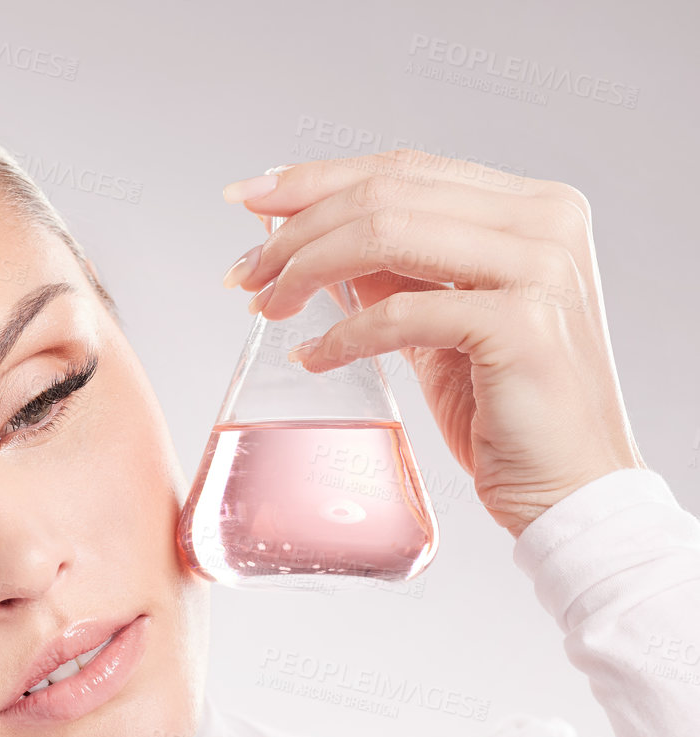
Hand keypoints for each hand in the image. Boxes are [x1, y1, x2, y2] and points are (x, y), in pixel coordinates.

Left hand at [221, 148, 646, 535]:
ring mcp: (538, 268)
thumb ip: (394, 277)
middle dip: (297, 228)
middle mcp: (543, 221)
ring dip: (308, 268)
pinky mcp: (520, 326)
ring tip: (265, 309)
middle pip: (387, 192)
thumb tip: (312, 241)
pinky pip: (402, 314)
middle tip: (243, 273)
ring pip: (388, 233)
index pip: (405, 168)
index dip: (317, 178)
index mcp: (531, 208)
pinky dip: (343, 335)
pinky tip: (311, 358)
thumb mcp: (442, 330)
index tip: (250, 199)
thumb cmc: (508, 415)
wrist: (572, 490)